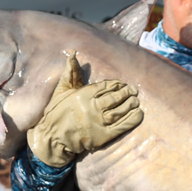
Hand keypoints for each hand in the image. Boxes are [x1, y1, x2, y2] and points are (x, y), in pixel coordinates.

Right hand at [27, 53, 142, 166]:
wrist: (53, 138)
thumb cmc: (56, 112)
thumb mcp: (61, 90)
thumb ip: (70, 72)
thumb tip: (73, 52)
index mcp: (82, 95)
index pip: (105, 86)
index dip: (116, 84)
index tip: (123, 83)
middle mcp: (91, 108)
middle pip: (115, 98)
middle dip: (126, 93)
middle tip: (134, 90)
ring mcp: (97, 123)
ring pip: (119, 111)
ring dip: (130, 105)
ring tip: (136, 101)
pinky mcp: (102, 136)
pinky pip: (121, 127)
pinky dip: (132, 120)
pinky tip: (138, 114)